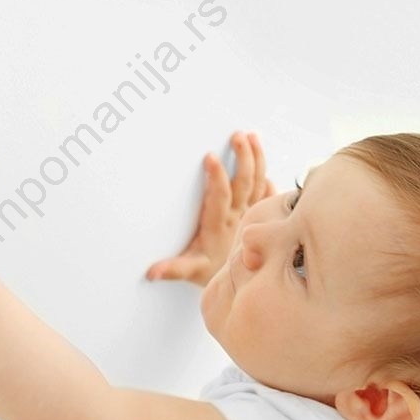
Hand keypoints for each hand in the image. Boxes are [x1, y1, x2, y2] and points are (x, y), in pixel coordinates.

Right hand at [145, 131, 274, 286]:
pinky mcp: (257, 215)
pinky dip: (268, 181)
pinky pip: (268, 195)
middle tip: (238, 135)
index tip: (210, 157)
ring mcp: (250, 214)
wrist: (241, 284)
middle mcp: (238, 216)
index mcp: (219, 224)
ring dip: (257, 159)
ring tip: (253, 137)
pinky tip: (265, 167)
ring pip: (258, 182)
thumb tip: (151, 272)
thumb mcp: (190, 270)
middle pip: (244, 182)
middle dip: (243, 157)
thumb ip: (172, 269)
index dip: (216, 177)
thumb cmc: (212, 272)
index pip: (220, 196)